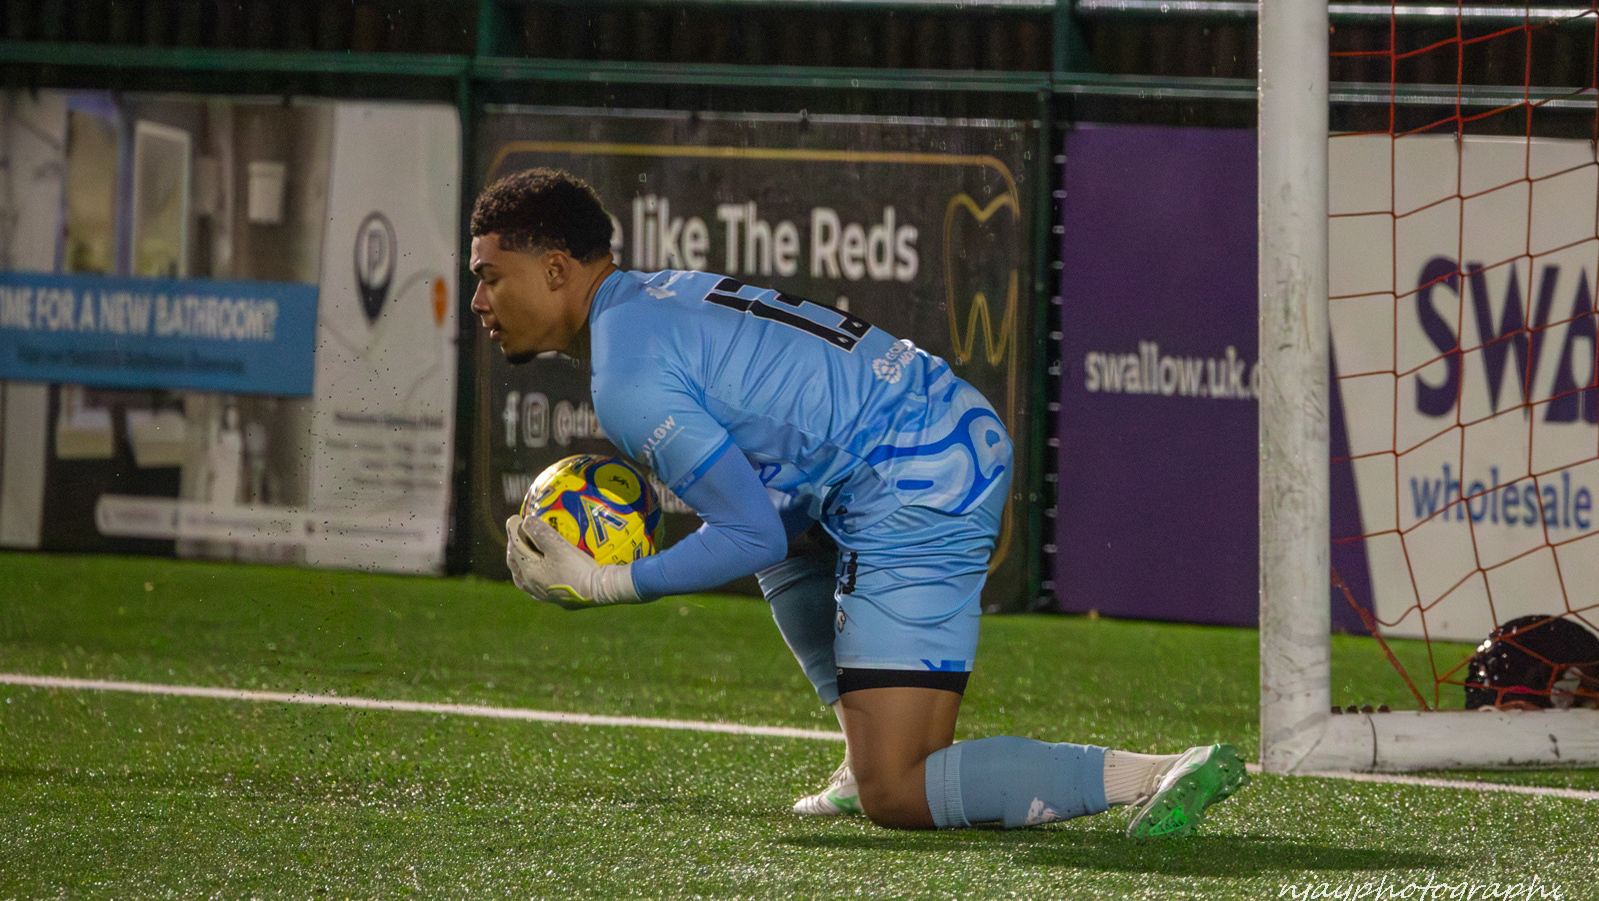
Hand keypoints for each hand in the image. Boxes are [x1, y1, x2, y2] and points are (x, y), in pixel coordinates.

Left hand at [505, 514, 640, 609]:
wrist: (597, 591)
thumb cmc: (577, 568)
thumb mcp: (559, 546)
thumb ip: (540, 532)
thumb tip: (527, 520)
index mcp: (528, 570)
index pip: (515, 546)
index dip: (513, 530)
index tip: (515, 517)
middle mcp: (529, 584)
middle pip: (514, 562)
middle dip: (513, 545)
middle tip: (517, 532)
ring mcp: (539, 593)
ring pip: (521, 576)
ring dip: (519, 562)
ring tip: (523, 553)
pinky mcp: (551, 598)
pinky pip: (532, 585)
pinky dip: (529, 575)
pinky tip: (536, 574)